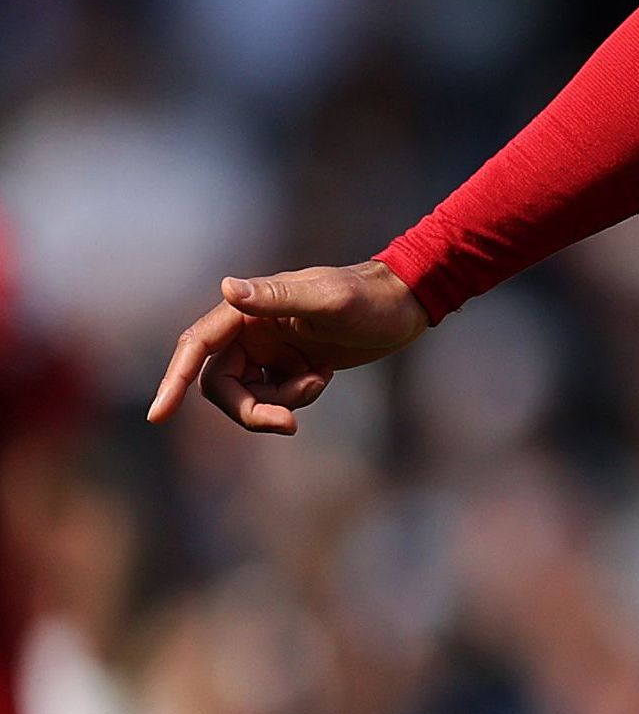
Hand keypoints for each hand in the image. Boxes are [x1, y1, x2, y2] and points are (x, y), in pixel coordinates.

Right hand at [149, 262, 428, 434]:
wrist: (406, 306)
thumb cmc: (369, 298)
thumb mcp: (327, 299)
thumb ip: (277, 297)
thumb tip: (227, 288)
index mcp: (247, 309)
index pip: (196, 347)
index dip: (172, 380)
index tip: (158, 416)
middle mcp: (250, 329)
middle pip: (221, 384)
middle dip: (250, 409)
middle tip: (289, 424)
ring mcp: (268, 349)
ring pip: (248, 395)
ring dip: (280, 402)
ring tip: (319, 380)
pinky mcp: (287, 364)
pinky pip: (274, 397)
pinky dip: (295, 398)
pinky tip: (323, 375)